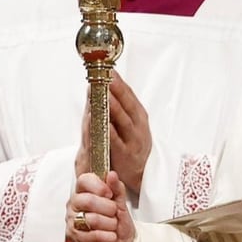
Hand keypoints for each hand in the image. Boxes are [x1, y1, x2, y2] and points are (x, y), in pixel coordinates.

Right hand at [66, 170, 135, 241]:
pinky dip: (106, 236)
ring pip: (91, 219)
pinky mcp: (74, 238)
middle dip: (108, 208)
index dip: (99, 186)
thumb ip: (116, 188)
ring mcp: (72, 221)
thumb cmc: (118, 223)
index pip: (84, 180)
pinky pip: (91, 235)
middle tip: (114, 213)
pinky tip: (110, 236)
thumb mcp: (121, 204)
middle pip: (88, 200)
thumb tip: (111, 174)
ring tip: (113, 226)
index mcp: (85, 192)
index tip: (109, 194)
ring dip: (109, 224)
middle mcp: (75, 205)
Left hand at [74, 71, 152, 192]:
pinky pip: (117, 141)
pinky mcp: (126, 154)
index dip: (119, 82)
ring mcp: (133, 139)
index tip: (108, 69)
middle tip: (105, 77)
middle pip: (127, 104)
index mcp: (138, 114)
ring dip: (113, 107)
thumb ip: (118, 106)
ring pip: (123, 120)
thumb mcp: (130, 122)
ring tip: (103, 95)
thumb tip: (102, 85)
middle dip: (116, 90)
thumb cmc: (131, 144)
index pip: (129, 94)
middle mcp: (138, 124)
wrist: (139, 172)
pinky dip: (110, 131)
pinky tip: (103, 123)